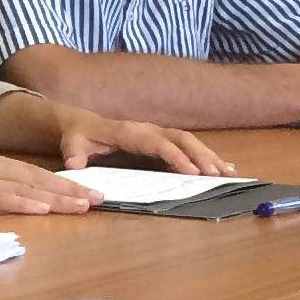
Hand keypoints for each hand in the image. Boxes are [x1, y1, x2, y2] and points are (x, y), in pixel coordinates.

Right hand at [0, 135, 96, 214]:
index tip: (86, 192)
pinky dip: (24, 201)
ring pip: (25, 186)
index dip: (60, 182)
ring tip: (84, 206)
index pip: (30, 171)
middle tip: (100, 199)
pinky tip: (43, 207)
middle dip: (70, 189)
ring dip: (56, 197)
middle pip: (36, 177)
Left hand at [52, 109, 231, 177]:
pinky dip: (206, 155)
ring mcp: (157, 133)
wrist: (82, 125)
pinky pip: (188, 145)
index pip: (158, 144)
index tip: (191, 171)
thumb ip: (74, 152)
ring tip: (228, 172)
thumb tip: (75, 163)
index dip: (174, 156)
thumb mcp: (72, 143)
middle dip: (200, 156)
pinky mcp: (162, 139)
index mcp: (131, 132)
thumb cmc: (79, 136)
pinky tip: (224, 166)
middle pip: (181, 139)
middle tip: (217, 174)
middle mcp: (148, 129)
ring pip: (189, 141)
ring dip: (208, 155)